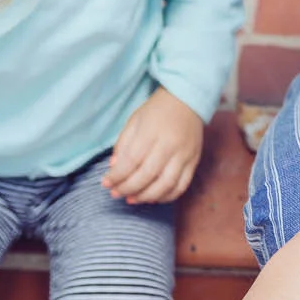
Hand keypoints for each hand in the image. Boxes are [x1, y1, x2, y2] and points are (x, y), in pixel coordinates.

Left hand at [102, 88, 203, 203]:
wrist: (188, 100)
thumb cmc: (157, 110)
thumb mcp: (134, 121)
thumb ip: (123, 144)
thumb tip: (114, 168)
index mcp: (152, 132)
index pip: (131, 161)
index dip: (117, 176)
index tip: (106, 183)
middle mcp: (169, 145)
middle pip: (147, 175)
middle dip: (127, 188)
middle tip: (115, 193)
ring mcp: (184, 155)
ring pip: (165, 185)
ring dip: (145, 196)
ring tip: (131, 199)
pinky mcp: (194, 161)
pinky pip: (181, 186)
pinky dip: (166, 196)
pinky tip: (152, 197)